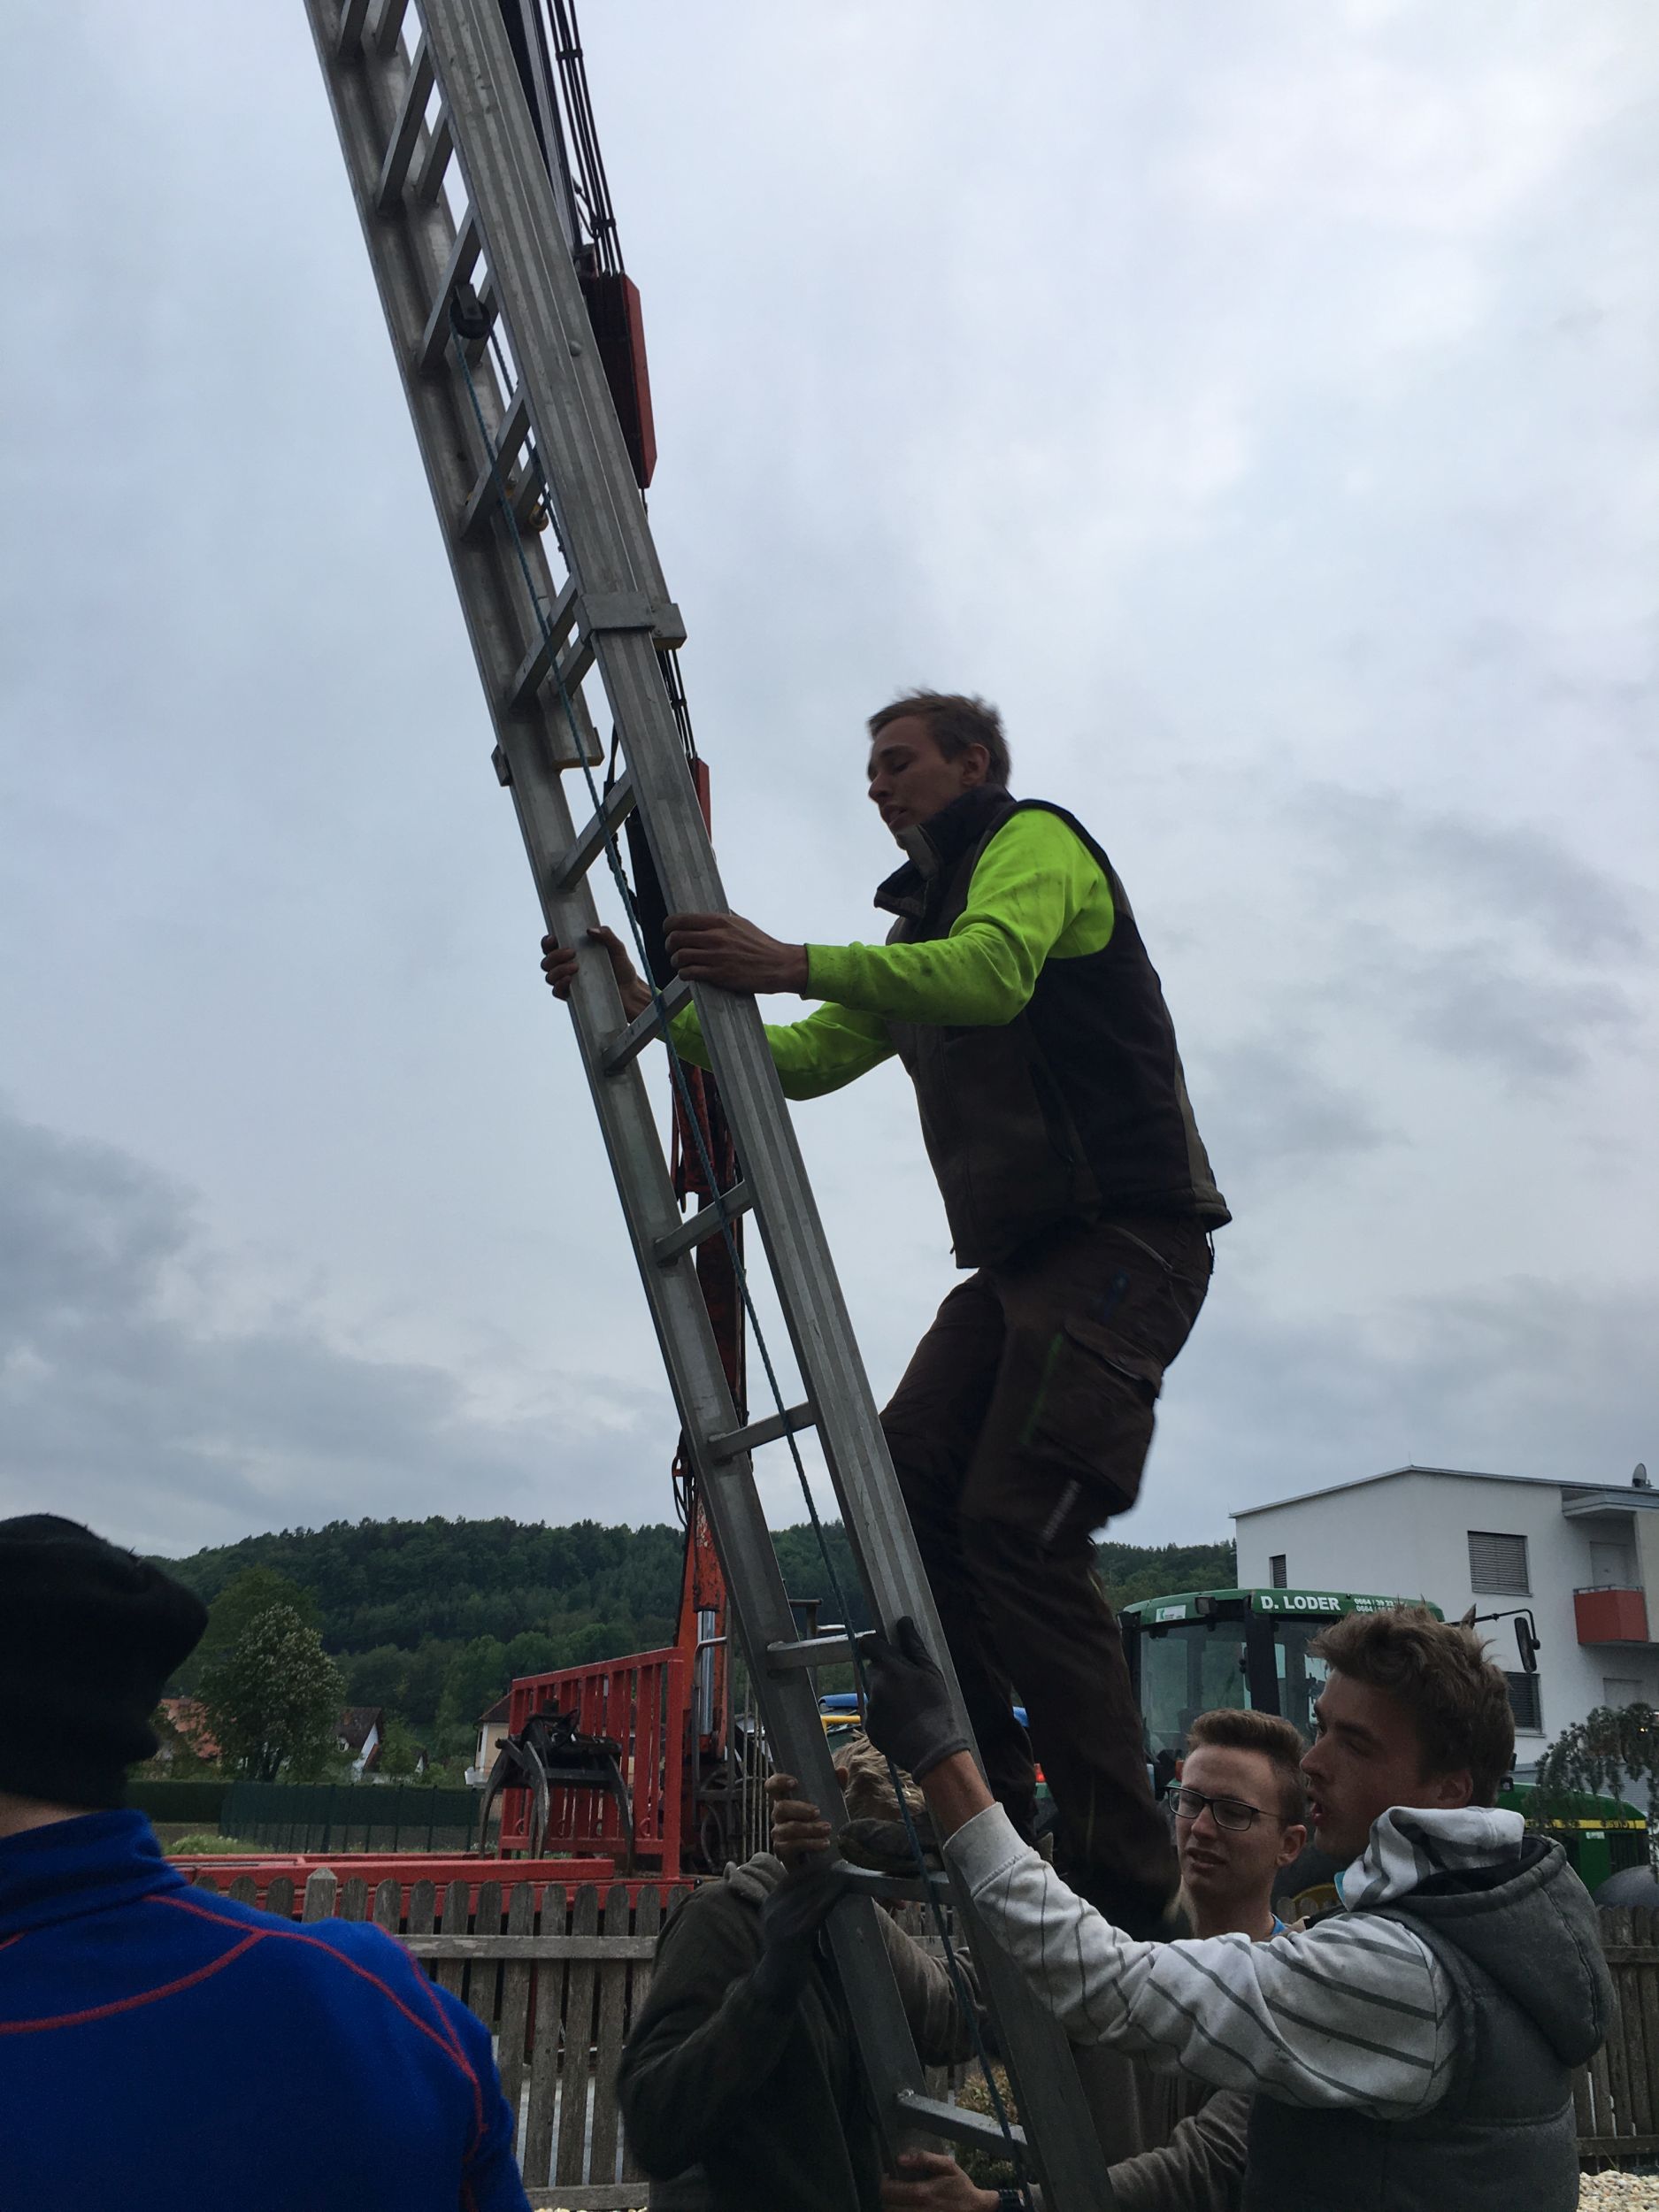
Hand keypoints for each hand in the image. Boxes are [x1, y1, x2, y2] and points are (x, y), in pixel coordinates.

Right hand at [540, 924, 651, 1019]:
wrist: (630, 991)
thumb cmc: (622, 968)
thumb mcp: (617, 948)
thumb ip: (606, 935)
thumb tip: (590, 929)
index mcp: (573, 952)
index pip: (551, 946)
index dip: (547, 941)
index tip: (554, 938)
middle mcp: (566, 966)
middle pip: (547, 960)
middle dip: (555, 955)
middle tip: (571, 952)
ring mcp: (568, 982)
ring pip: (549, 975)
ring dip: (558, 969)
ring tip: (575, 967)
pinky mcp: (572, 996)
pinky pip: (556, 991)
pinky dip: (559, 984)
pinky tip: (570, 980)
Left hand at [664, 911, 807, 993]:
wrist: (779, 965)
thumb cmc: (761, 945)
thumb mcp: (742, 923)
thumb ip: (723, 919)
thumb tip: (707, 916)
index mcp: (720, 922)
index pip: (681, 920)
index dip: (669, 926)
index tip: (668, 931)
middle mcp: (715, 937)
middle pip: (676, 938)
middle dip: (669, 945)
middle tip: (672, 950)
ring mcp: (716, 956)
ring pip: (680, 956)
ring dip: (676, 961)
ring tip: (680, 964)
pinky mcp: (719, 974)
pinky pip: (689, 973)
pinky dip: (684, 974)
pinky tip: (688, 974)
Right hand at [752, 1855, 851, 2000]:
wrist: (777, 1981)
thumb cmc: (787, 1950)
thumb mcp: (786, 1922)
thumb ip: (796, 1904)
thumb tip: (821, 1881)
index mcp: (770, 1903)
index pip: (792, 1878)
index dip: (812, 1868)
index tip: (831, 1862)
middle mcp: (773, 1910)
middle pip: (803, 1885)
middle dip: (825, 1875)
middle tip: (844, 1866)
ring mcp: (781, 1923)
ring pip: (811, 1896)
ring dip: (831, 1885)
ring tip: (847, 1877)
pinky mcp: (793, 1936)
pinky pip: (815, 1913)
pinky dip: (829, 1900)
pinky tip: (841, 1893)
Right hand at [766, 1770, 833, 1868]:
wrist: (819, 1854)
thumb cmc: (819, 1821)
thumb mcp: (828, 1802)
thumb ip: (834, 1786)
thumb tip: (841, 1770)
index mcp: (786, 1799)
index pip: (772, 1786)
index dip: (778, 1781)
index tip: (794, 1782)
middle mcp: (778, 1815)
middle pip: (780, 1808)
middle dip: (799, 1809)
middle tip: (817, 1811)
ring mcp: (778, 1833)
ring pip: (788, 1828)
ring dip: (808, 1829)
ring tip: (827, 1829)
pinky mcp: (782, 1851)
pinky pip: (791, 1846)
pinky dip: (809, 1844)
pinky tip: (824, 1844)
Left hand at [859, 1618, 969, 1782]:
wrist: (933, 1750)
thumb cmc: (937, 1709)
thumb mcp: (931, 1673)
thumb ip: (914, 1646)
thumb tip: (904, 1622)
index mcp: (891, 1669)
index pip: (869, 1644)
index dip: (875, 1644)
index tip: (882, 1648)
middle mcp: (876, 1686)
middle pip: (873, 1670)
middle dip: (886, 1673)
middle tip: (907, 1686)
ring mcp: (870, 1707)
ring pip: (874, 1692)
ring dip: (885, 1695)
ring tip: (908, 1708)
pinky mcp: (869, 1726)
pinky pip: (874, 1713)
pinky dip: (884, 1715)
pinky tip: (902, 1722)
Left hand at [880, 2150, 998, 2209]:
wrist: (975, 2210)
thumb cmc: (960, 2186)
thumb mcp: (948, 2166)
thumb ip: (924, 2159)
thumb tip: (900, 2159)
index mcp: (922, 2193)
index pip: (888, 2191)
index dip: (884, 2183)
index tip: (888, 2176)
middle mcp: (918, 2210)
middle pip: (887, 2206)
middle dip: (888, 2195)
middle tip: (894, 2187)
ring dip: (893, 2206)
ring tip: (900, 2197)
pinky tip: (908, 2206)